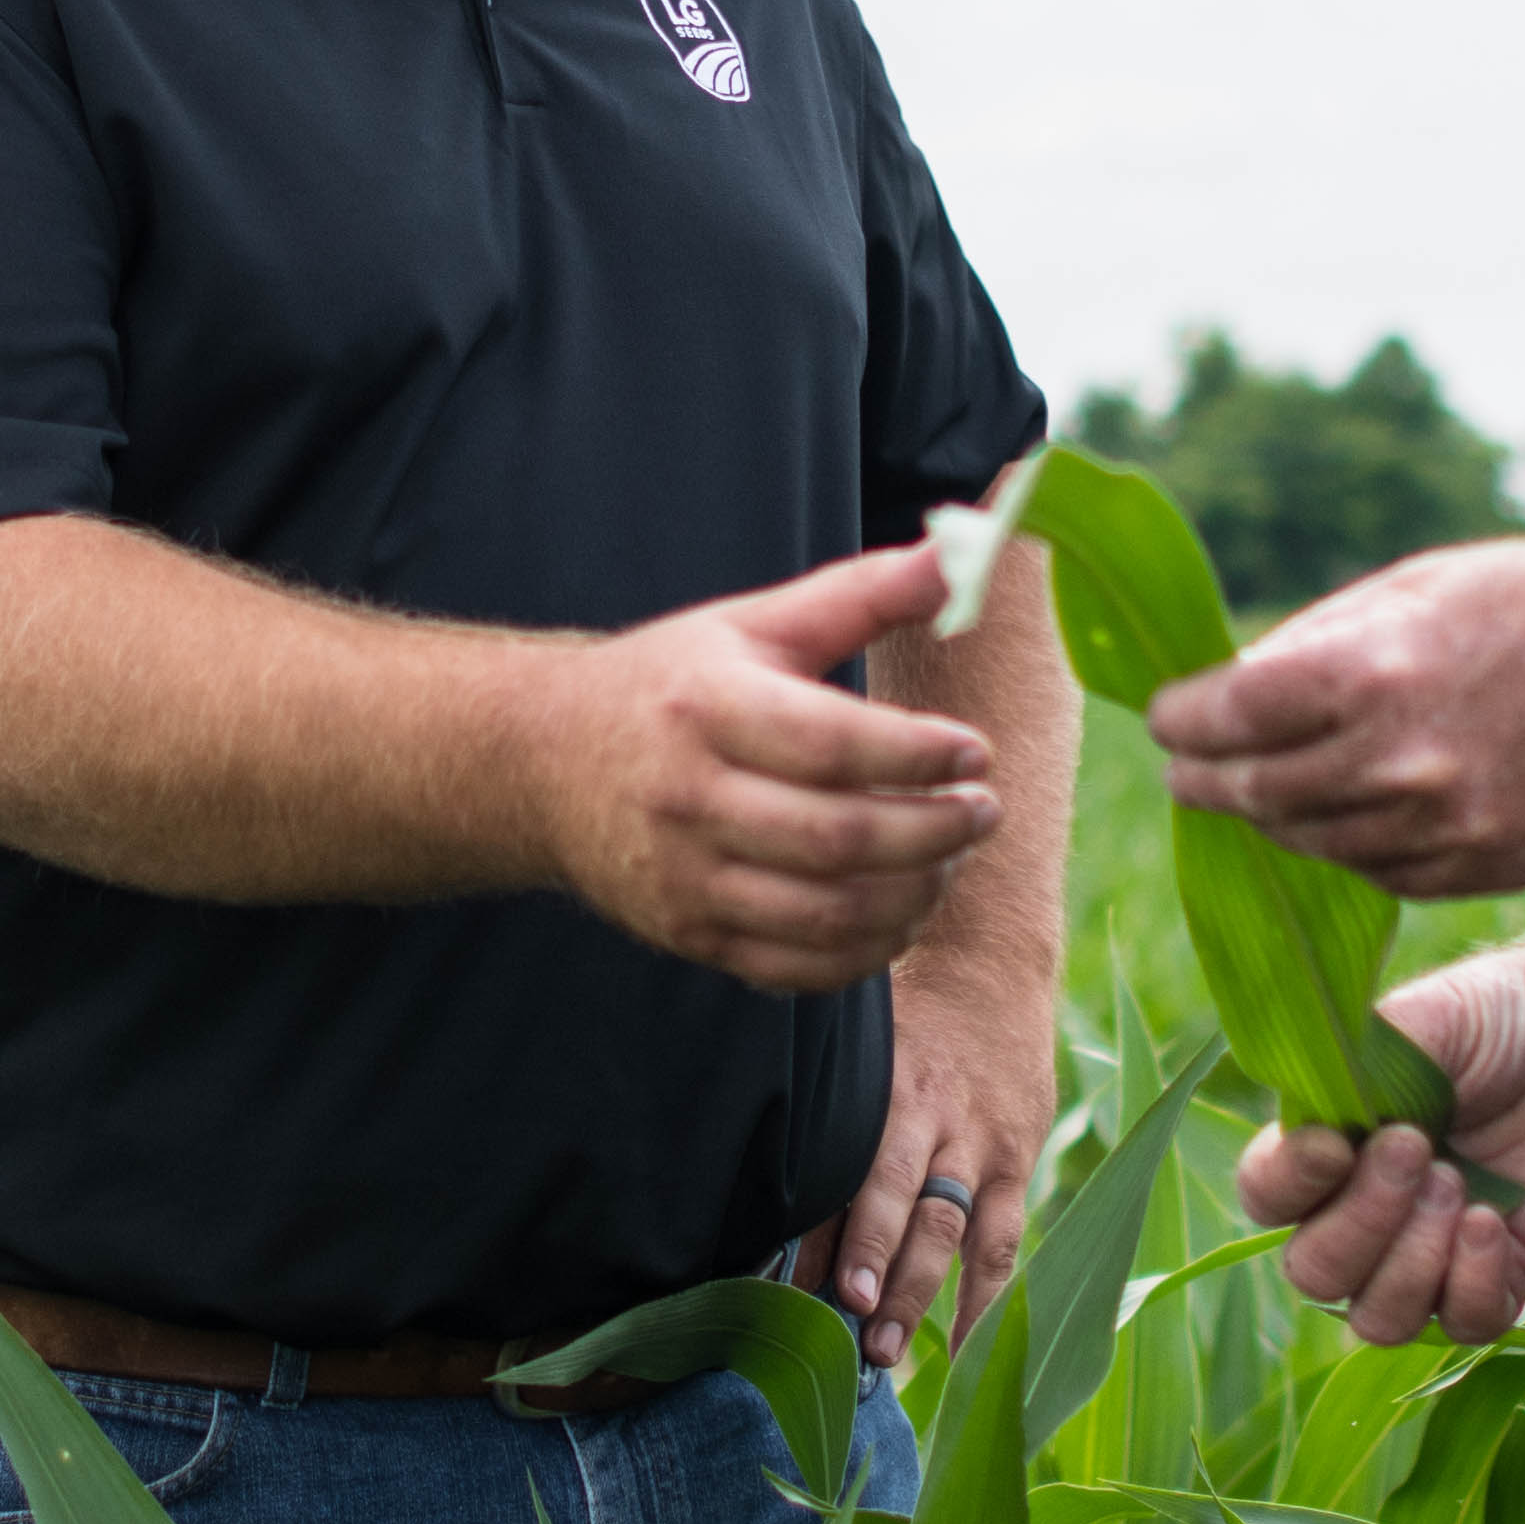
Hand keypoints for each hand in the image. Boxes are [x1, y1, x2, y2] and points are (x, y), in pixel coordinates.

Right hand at [532, 544, 1006, 990]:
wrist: (541, 764)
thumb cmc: (669, 685)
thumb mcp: (751, 624)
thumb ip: (859, 594)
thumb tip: (962, 555)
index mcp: (707, 708)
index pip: (828, 745)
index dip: (915, 754)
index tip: (975, 751)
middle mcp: (689, 799)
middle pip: (837, 839)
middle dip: (933, 833)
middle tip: (983, 811)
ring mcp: (685, 879)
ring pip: (826, 915)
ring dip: (912, 898)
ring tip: (949, 861)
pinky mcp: (688, 935)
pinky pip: (797, 968)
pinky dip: (866, 953)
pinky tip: (901, 912)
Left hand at [826, 980, 1047, 1364]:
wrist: (991, 965)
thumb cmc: (902, 1016)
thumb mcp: (858, 1050)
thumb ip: (825, 1120)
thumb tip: (771, 1216)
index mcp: (886, 1086)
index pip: (852, 1168)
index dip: (826, 1227)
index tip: (796, 1284)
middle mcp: (935, 1118)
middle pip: (903, 1200)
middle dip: (875, 1262)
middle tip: (849, 1322)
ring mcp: (981, 1145)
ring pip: (951, 1228)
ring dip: (919, 1293)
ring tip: (885, 1350)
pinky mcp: (1016, 1163)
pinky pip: (1003, 1239)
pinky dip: (986, 1298)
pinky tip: (967, 1349)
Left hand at [1145, 530, 1524, 903]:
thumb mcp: (1424, 586)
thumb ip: (1324, 638)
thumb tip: (1241, 680)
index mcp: (1368, 672)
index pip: (1219, 718)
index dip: (1179, 719)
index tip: (1169, 716)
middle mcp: (1393, 763)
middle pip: (1250, 793)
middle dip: (1206, 779)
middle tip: (1190, 770)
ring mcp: (1441, 830)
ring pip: (1310, 845)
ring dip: (1273, 817)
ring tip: (1261, 791)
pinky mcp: (1483, 872)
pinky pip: (1380, 875)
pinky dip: (1349, 848)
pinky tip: (1347, 817)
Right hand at [1231, 956, 1524, 1349]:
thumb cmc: (1492, 1023)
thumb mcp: (1418, 1020)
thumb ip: (1357, 1066)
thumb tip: (1317, 1126)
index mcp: (1327, 1150)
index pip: (1267, 1196)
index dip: (1290, 1183)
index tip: (1336, 1144)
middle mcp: (1365, 1216)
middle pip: (1315, 1273)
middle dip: (1364, 1220)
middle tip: (1419, 1151)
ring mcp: (1429, 1257)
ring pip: (1379, 1320)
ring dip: (1414, 1260)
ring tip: (1459, 1187)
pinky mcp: (1496, 1280)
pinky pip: (1463, 1325)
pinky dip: (1471, 1281)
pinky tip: (1492, 1221)